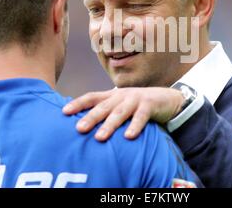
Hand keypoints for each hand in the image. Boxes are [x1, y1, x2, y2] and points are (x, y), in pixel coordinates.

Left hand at [62, 87, 183, 141]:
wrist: (167, 98)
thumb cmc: (138, 104)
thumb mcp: (120, 104)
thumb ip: (106, 110)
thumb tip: (82, 124)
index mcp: (112, 95)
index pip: (92, 97)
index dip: (78, 103)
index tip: (64, 112)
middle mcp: (121, 96)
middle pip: (104, 107)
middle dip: (90, 118)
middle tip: (78, 129)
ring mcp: (135, 99)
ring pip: (120, 113)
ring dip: (109, 125)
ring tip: (99, 137)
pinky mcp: (149, 105)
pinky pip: (141, 117)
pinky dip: (135, 126)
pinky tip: (129, 137)